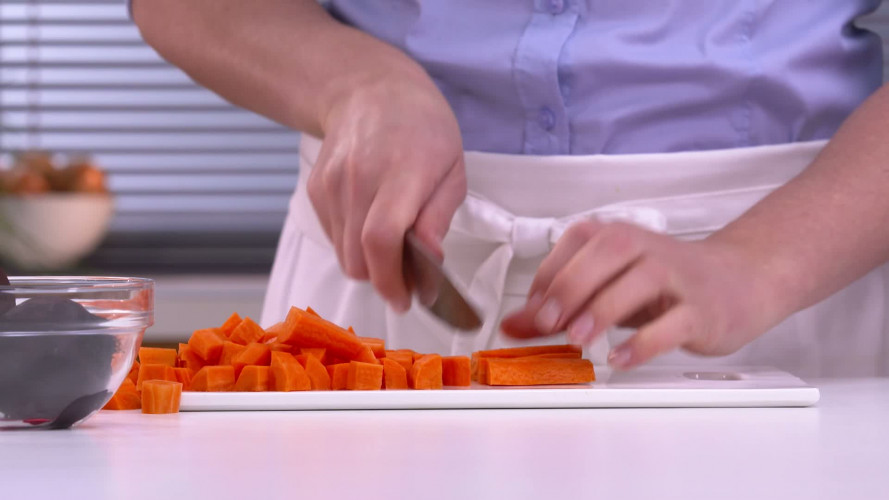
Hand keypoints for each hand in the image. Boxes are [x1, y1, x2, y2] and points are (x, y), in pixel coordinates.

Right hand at [308, 70, 466, 311]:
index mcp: (401, 173)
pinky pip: (333, 237)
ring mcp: (331, 184)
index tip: (408, 299)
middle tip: (408, 282)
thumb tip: (430, 263)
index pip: (382, 240)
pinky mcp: (316, 189)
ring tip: (393, 250)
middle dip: (383, 281)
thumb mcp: (453, 169)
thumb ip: (437, 219)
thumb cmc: (423, 128)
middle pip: (357, 258)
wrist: (370, 90)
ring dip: (369, 265)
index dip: (392, 280)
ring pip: (343, 254)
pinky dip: (353, 245)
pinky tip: (372, 225)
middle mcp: (358, 179)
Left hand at [500, 220, 784, 368]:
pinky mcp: (702, 309)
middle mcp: (646, 249)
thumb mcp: (608, 287)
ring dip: (604, 309)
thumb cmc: (664, 283)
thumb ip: (561, 304)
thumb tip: (513, 324)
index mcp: (618, 237)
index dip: (547, 278)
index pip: (575, 245)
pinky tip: (621, 357)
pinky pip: (674, 322)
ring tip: (579, 338)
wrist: (739, 281)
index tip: (529, 313)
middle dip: (571, 286)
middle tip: (548, 322)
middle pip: (606, 252)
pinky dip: (645, 342)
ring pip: (641, 280)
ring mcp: (677, 277)